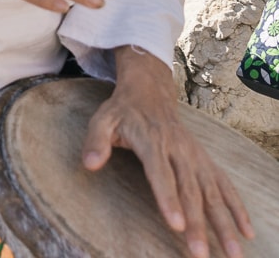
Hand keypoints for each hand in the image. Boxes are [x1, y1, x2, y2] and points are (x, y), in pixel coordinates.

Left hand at [84, 46, 252, 256]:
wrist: (149, 93)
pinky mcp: (205, 161)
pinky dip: (237, 208)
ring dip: (224, 223)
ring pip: (213, 193)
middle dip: (197, 223)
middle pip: (190, 190)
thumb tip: (89, 164)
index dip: (168, 199)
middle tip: (200, 253)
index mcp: (152, 142)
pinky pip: (225, 186)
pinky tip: (245, 231)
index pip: (161, 174)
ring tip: (233, 253)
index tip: (176, 225)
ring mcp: (195, 156)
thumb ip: (95, 142)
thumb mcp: (102, 120)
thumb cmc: (122, 112)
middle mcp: (179, 150)